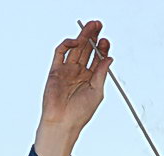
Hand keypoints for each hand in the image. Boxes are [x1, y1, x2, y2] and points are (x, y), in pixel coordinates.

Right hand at [34, 20, 111, 155]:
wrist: (62, 122)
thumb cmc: (80, 113)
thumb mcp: (97, 91)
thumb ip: (102, 73)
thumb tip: (109, 58)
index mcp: (91, 79)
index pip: (97, 59)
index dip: (102, 49)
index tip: (106, 41)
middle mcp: (79, 73)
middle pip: (86, 50)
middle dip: (92, 37)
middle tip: (98, 25)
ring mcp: (67, 71)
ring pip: (75, 48)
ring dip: (82, 36)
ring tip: (90, 27)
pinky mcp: (55, 70)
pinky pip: (60, 53)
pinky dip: (67, 44)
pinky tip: (75, 41)